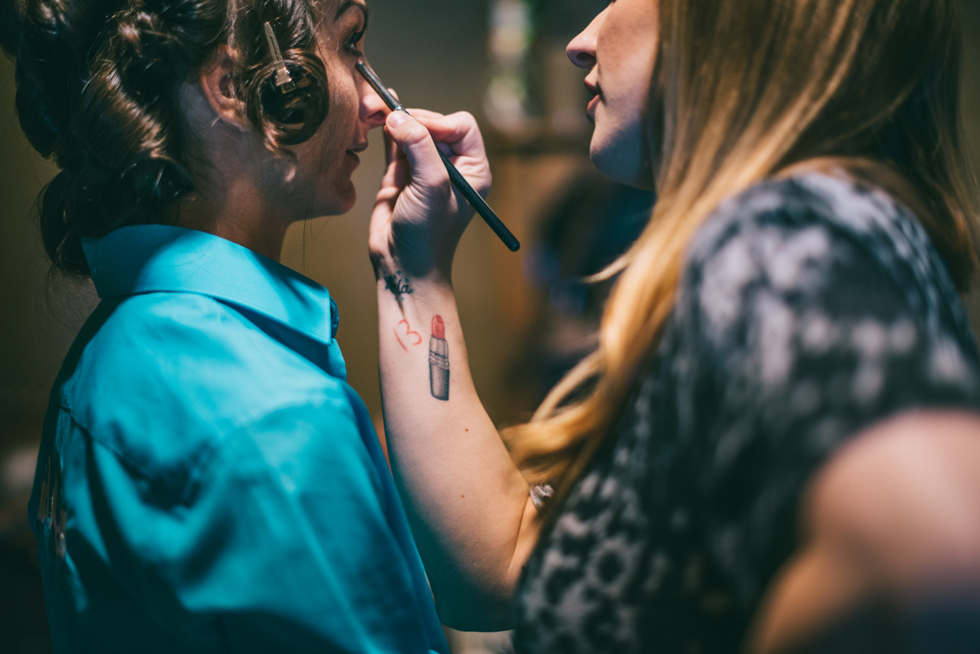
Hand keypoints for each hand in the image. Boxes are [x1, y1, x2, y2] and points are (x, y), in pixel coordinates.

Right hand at [369, 109, 491, 282]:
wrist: (403, 264)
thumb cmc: (428, 233)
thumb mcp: (432, 186)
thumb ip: (419, 147)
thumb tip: (396, 115)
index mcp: (473, 169)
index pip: (462, 126)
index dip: (439, 122)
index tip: (418, 129)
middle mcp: (452, 166)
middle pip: (434, 124)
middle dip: (414, 119)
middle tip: (390, 117)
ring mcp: (425, 169)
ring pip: (413, 130)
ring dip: (397, 120)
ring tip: (377, 110)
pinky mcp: (401, 174)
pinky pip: (396, 143)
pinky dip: (388, 129)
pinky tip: (378, 114)